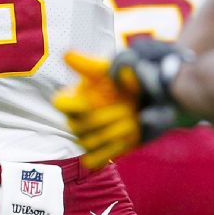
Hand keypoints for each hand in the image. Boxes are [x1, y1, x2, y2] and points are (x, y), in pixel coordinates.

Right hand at [54, 41, 192, 168]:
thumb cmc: (131, 80)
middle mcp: (76, 118)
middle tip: (130, 107)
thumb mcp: (118, 65)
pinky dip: (111, 150)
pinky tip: (127, 138)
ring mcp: (85, 138)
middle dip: (107, 117)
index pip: (60, 103)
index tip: (92, 99)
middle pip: (80, 125)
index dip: (74, 104)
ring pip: (89, 142)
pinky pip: (94, 159)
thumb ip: (95, 63)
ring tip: (133, 120)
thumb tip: (67, 55)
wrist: (153, 100)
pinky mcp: (97, 154)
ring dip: (114, 132)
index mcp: (76, 95)